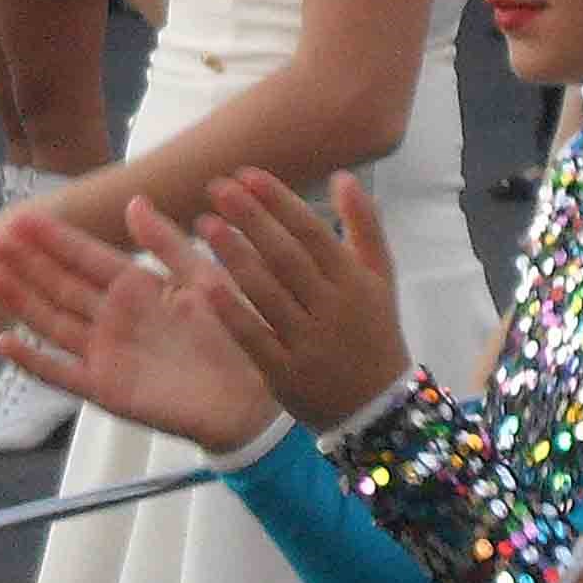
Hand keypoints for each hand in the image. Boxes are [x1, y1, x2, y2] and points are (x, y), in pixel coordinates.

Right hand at [0, 200, 283, 453]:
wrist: (253, 395)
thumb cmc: (234, 333)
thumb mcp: (203, 278)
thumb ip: (166, 243)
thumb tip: (134, 200)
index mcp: (136, 287)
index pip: (86, 257)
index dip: (55, 239)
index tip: (22, 217)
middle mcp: (113, 317)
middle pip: (61, 286)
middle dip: (29, 264)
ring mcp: (106, 353)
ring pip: (54, 323)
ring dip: (22, 303)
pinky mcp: (105, 389)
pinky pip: (61, 374)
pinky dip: (33, 361)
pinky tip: (4, 342)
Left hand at [186, 170, 416, 433]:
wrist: (378, 408)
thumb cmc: (372, 330)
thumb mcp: (379, 277)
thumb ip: (363, 226)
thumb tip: (342, 176)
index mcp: (353, 281)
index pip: (312, 233)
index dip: (279, 202)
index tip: (246, 174)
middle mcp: (332, 309)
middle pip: (287, 257)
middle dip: (252, 219)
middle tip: (217, 188)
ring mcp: (308, 343)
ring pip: (268, 294)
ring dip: (235, 257)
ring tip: (205, 224)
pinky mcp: (286, 374)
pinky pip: (255, 339)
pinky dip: (231, 313)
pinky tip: (203, 286)